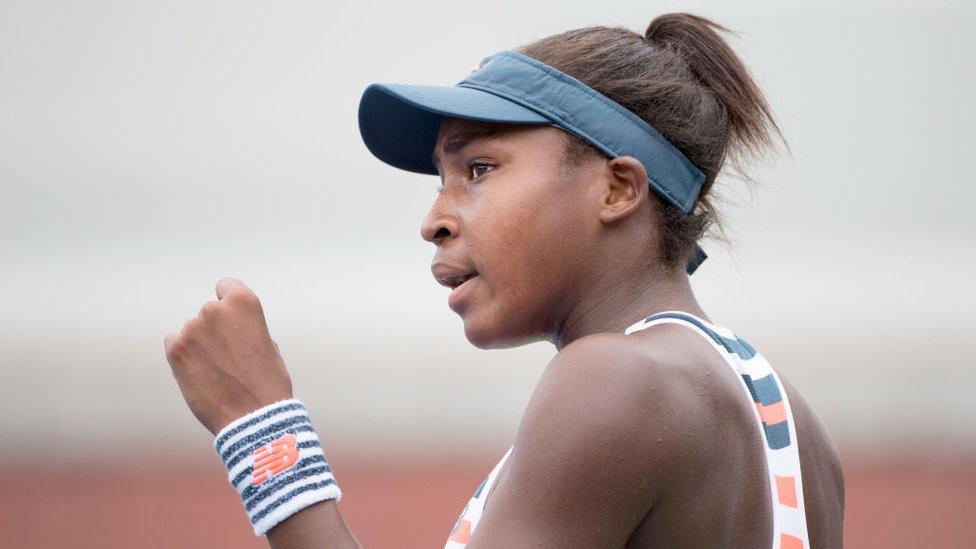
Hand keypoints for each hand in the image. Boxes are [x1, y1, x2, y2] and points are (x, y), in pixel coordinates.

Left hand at [164, 277, 293, 434]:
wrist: (252, 417)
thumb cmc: (267, 383)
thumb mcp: (266, 344)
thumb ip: (244, 328)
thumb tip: (228, 329)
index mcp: (244, 302)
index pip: (226, 286)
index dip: (229, 303)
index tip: (231, 320)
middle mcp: (214, 309)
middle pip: (208, 312)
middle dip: (215, 330)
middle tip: (228, 357)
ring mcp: (192, 328)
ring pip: (191, 331)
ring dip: (200, 345)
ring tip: (217, 372)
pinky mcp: (175, 349)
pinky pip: (174, 343)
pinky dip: (183, 356)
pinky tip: (199, 374)